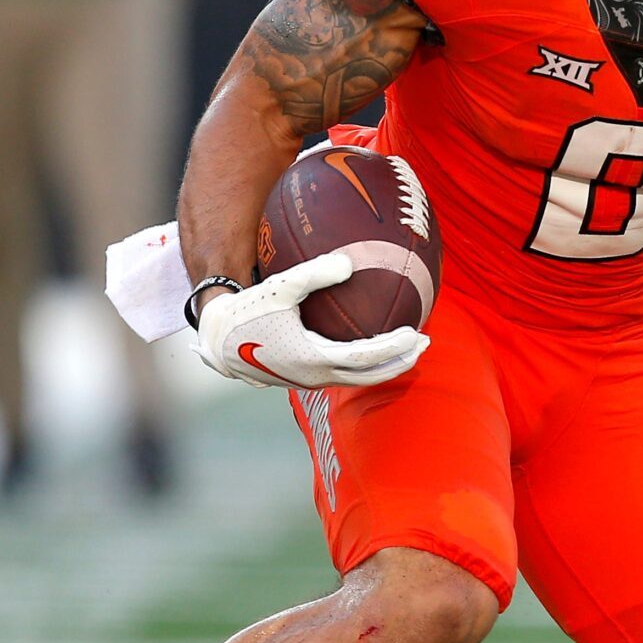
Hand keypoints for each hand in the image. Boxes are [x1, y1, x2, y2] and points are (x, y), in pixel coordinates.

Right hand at [193, 253, 426, 389]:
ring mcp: (310, 380)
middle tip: (426, 343)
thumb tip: (349, 262)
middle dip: (400, 361)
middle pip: (370, 376)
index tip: (418, 333)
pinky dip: (365, 364)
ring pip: (358, 378)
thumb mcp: (279, 287)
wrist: (217, 342)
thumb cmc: (246, 312)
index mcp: (313, 358)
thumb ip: (313, 274)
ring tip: (407, 347)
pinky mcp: (303, 376)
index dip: (394, 348)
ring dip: (385, 365)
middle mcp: (315, 375)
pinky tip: (372, 344)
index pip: (367, 358)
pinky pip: (344, 372)